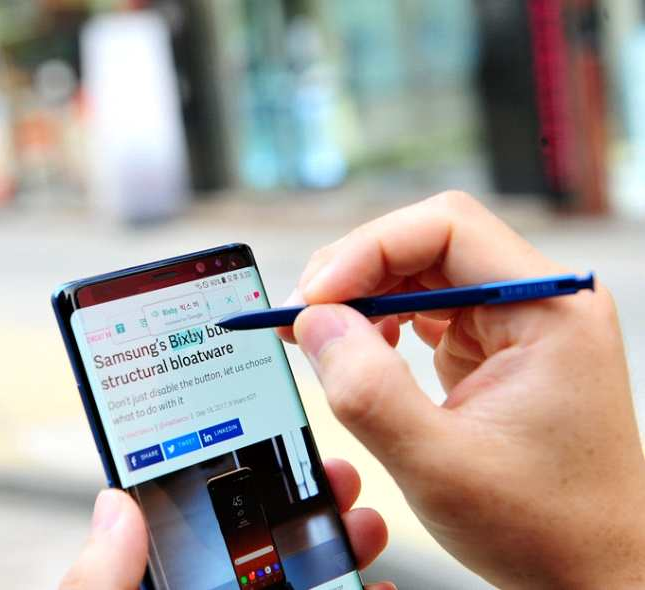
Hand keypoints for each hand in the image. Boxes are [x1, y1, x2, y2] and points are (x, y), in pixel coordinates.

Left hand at [60, 459, 393, 588]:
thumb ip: (98, 579)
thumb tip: (113, 504)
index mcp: (156, 580)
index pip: (185, 519)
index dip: (222, 474)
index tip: (261, 429)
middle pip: (255, 540)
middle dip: (302, 500)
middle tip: (336, 473)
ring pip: (298, 574)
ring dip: (339, 543)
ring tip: (365, 522)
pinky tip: (377, 583)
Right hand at [281, 192, 644, 587]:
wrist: (589, 570)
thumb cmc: (544, 527)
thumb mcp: (439, 464)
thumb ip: (368, 390)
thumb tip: (313, 323)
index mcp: (549, 311)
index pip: (447, 228)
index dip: (369, 250)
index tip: (316, 297)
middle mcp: (539, 302)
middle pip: (428, 244)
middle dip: (355, 273)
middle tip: (302, 318)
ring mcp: (517, 323)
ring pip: (421, 272)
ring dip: (363, 297)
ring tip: (320, 335)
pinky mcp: (496, 346)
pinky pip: (426, 309)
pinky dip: (381, 322)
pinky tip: (360, 351)